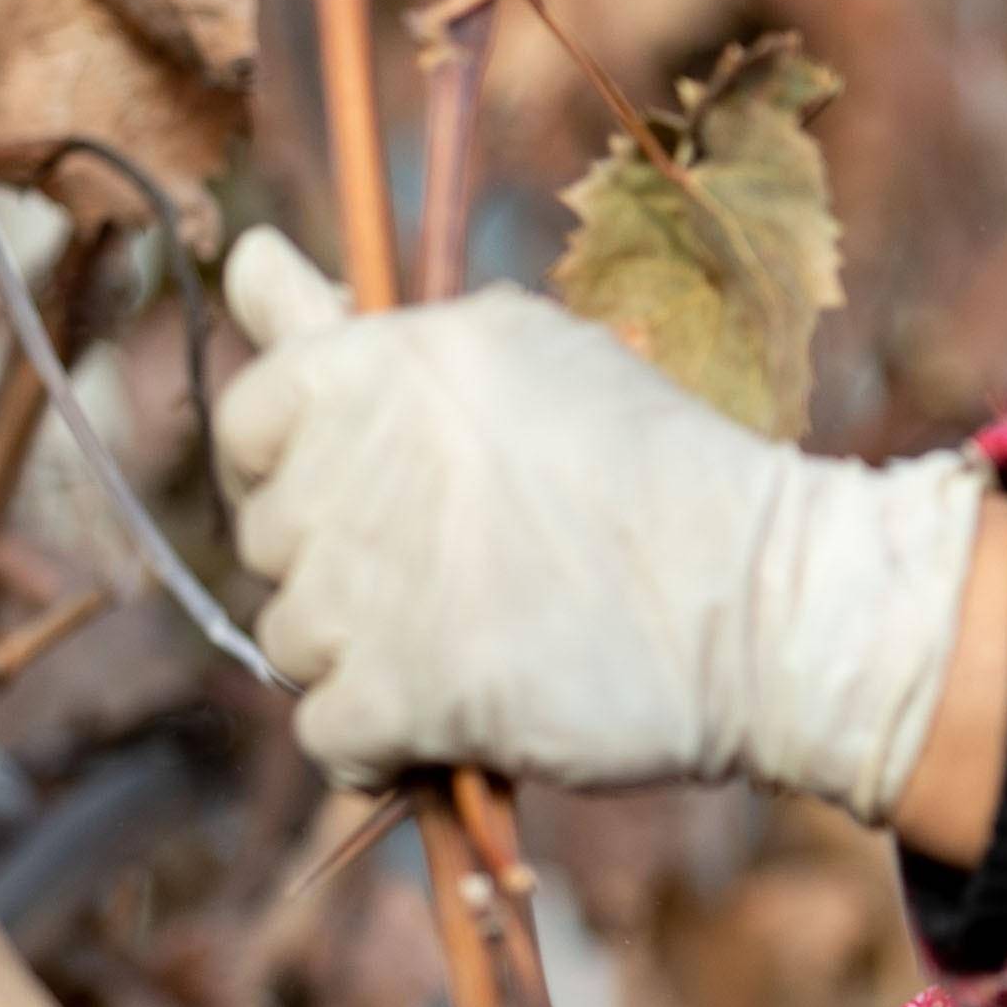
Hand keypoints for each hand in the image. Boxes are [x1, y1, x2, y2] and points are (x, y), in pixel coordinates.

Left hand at [213, 233, 984, 820]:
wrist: (762, 601)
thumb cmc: (651, 465)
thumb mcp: (515, 351)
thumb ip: (364, 324)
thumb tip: (245, 258)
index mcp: (381, 361)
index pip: (251, 418)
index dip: (293, 467)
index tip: (360, 494)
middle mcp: (355, 460)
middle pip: (271, 539)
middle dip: (344, 563)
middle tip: (461, 569)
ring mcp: (368, 583)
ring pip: (292, 640)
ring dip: (366, 656)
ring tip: (477, 638)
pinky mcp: (399, 693)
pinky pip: (327, 737)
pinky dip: (381, 747)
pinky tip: (455, 722)